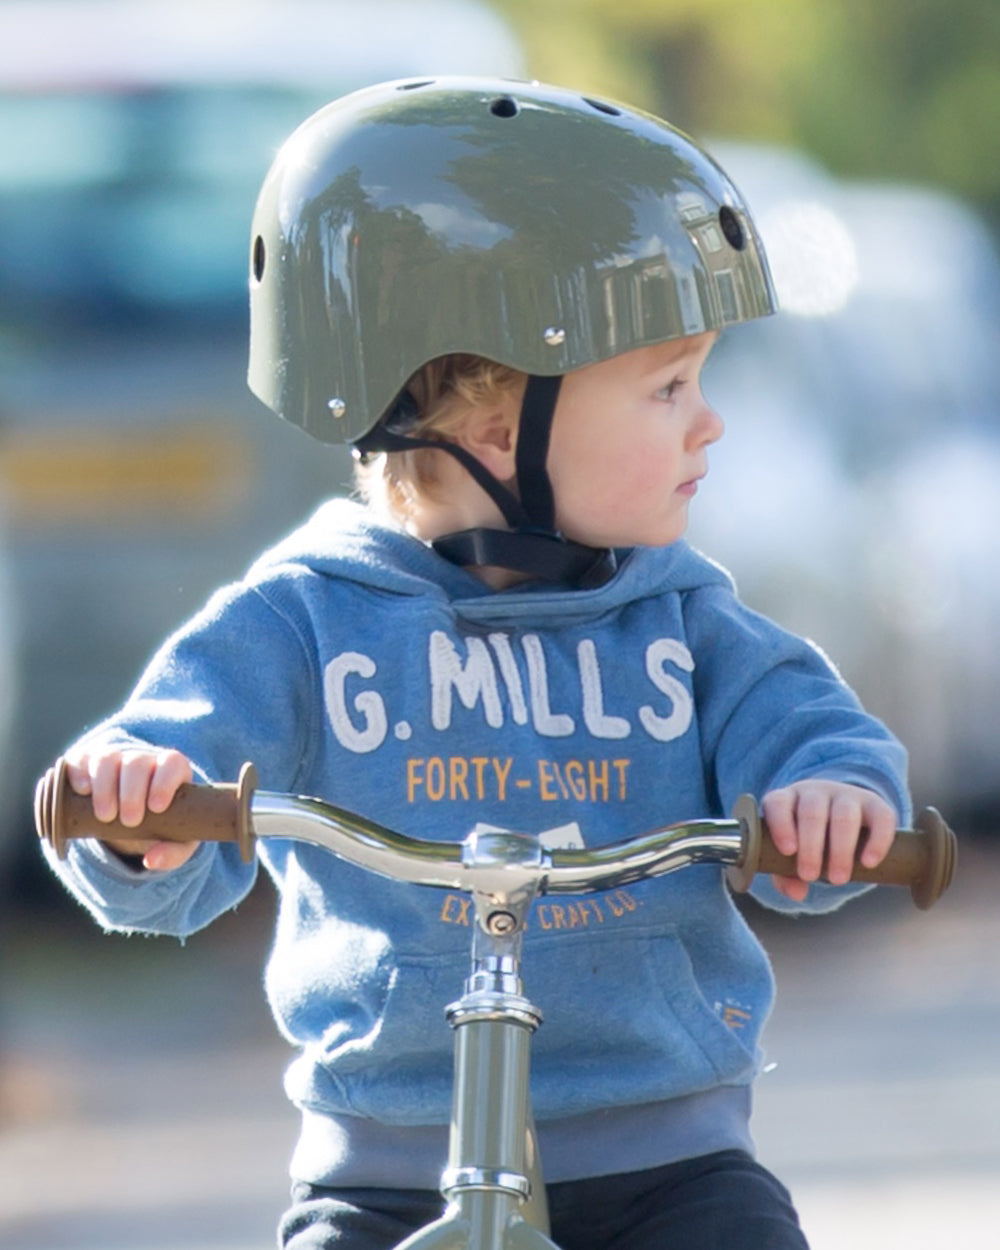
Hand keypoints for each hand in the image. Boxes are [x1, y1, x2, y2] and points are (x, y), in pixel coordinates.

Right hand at [64, 746, 197, 870]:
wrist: (134, 821)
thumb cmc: (162, 826)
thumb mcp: (176, 842)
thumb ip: (174, 852)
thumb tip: (152, 860)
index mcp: (171, 771)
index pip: (172, 763)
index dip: (165, 781)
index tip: (157, 808)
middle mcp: (142, 760)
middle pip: (136, 762)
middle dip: (132, 793)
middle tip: (130, 821)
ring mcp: (114, 759)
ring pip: (108, 758)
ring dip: (105, 786)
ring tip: (105, 816)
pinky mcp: (87, 765)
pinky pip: (80, 760)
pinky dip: (79, 772)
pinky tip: (82, 791)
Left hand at [762, 780, 896, 901]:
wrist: (843, 820)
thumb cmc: (806, 841)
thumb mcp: (792, 856)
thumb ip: (786, 874)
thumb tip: (796, 893)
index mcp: (787, 800)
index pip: (778, 803)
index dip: (781, 825)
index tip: (788, 851)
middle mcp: (815, 793)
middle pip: (812, 812)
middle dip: (811, 847)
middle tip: (811, 876)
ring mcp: (846, 795)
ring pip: (844, 815)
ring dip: (841, 849)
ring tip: (838, 879)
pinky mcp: (874, 804)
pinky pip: (881, 817)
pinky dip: (876, 840)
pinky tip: (868, 862)